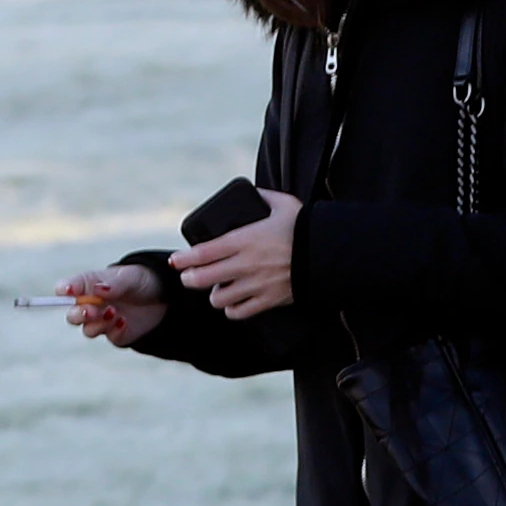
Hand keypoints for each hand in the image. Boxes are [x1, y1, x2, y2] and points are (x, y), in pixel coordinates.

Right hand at [56, 264, 163, 345]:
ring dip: (96, 324)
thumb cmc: (140, 280)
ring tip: (113, 312)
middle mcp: (91, 304)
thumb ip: (113, 284)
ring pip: (88, 330)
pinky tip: (124, 321)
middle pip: (72, 315)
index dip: (64, 290)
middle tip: (90, 310)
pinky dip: (115, 330)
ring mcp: (102, 321)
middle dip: (77, 314)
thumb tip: (97, 289)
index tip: (68, 291)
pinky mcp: (116, 334)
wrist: (164, 297)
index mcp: (88, 284)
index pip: (66, 288)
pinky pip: (110, 337)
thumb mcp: (129, 277)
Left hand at [170, 190, 302, 319]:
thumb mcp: (285, 204)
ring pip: (219, 298)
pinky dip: (232, 310)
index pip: (203, 253)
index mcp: (245, 240)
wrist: (330, 254)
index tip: (176, 260)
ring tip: (215, 289)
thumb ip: (265, 196)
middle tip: (188, 276)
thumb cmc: (307, 227)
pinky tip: (232, 304)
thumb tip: (253, 192)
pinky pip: (240, 312)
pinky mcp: (269, 300)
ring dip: (213, 295)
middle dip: (190, 278)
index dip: (184, 259)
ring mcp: (256, 285)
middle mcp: (246, 264)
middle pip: (203, 278)